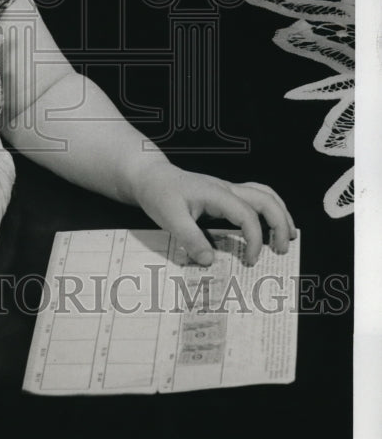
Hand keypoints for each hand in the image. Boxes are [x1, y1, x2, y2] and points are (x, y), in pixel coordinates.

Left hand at [131, 160, 296, 265]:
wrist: (150, 177)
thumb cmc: (159, 194)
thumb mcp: (169, 218)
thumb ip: (190, 239)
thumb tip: (210, 261)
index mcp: (216, 194)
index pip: (247, 214)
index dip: (254, 239)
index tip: (250, 261)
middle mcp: (227, 189)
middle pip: (266, 199)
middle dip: (280, 223)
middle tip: (281, 250)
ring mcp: (227, 189)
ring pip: (265, 194)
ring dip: (280, 214)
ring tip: (287, 237)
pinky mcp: (224, 194)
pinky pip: (255, 197)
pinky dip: (269, 210)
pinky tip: (269, 225)